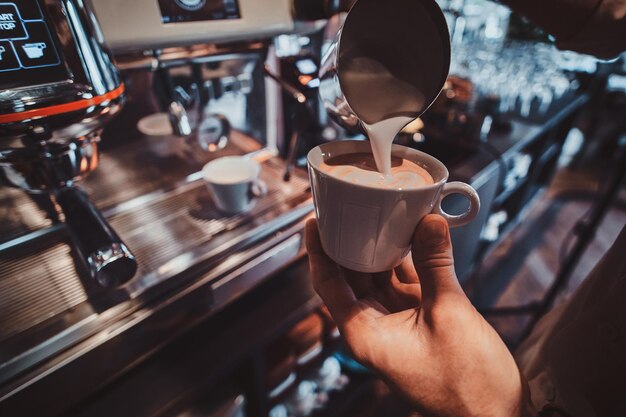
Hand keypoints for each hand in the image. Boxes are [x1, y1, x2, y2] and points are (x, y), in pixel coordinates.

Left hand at [305, 215, 532, 416]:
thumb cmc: (468, 381)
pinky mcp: (418, 318)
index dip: (318, 252)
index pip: (328, 285)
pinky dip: (406, 259)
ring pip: (377, 276)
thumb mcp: (449, 313)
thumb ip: (435, 265)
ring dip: (378, 247)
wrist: (496, 415)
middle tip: (347, 206)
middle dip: (348, 242)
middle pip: (350, 277)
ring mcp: (396, 321)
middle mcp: (374, 326)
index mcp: (365, 333)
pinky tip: (411, 232)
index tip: (314, 222)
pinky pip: (404, 281)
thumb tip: (429, 221)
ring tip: (377, 211)